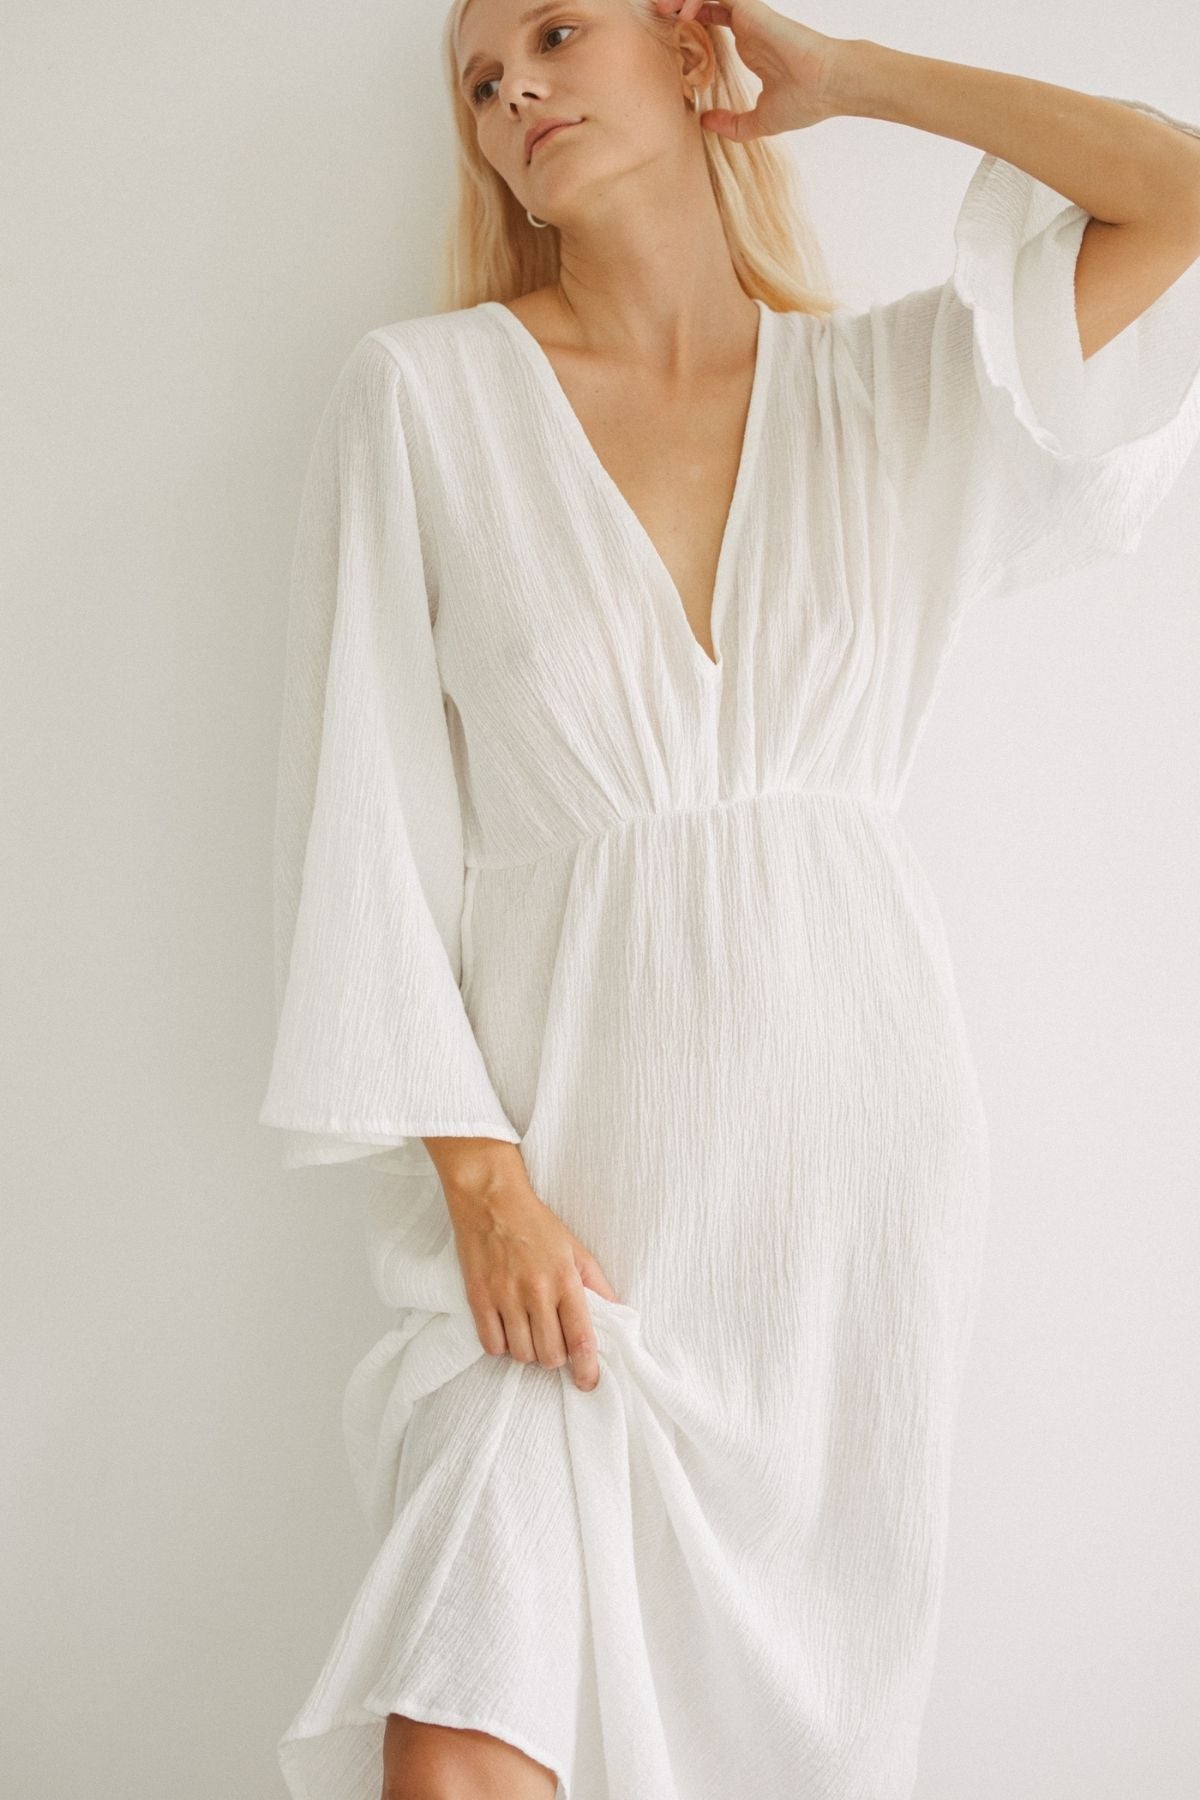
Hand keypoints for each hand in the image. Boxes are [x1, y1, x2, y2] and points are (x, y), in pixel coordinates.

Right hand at [440, 1152, 620, 1391]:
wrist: (490, 1200)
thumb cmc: (536, 1224)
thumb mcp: (575, 1248)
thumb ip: (596, 1284)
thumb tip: (616, 1313)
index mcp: (564, 1278)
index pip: (580, 1338)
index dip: (587, 1368)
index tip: (588, 1381)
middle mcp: (535, 1291)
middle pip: (550, 1354)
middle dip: (555, 1358)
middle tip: (553, 1342)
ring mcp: (504, 1296)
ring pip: (521, 1354)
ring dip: (528, 1352)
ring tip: (529, 1333)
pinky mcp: (478, 1297)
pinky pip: (491, 1345)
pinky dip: (501, 1346)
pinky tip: (507, 1330)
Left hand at [652, 0, 848, 138]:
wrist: (827, 86)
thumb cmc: (804, 102)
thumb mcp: (760, 121)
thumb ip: (732, 124)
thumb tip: (704, 122)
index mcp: (750, 43)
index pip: (713, 20)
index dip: (690, 22)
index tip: (670, 35)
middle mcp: (747, 25)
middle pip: (705, 1)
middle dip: (679, 3)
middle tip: (658, 14)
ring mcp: (748, 14)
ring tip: (662, 9)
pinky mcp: (750, 8)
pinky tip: (682, 14)